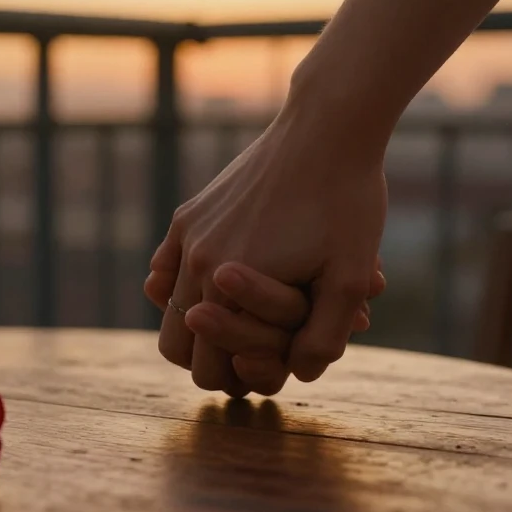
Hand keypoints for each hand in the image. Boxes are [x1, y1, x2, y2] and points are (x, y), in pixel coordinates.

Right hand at [147, 104, 389, 391]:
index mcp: (229, 289)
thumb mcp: (349, 278)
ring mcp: (187, 236)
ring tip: (242, 323)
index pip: (208, 370)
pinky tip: (219, 286)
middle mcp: (196, 263)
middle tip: (255, 357)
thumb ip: (323, 337)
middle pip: (175, 348)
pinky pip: (163, 269)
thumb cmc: (347, 203)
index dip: (239, 382)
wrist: (326, 129)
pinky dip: (179, 288)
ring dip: (197, 325)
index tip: (270, 373)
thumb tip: (299, 374)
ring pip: (165, 309)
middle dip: (212, 361)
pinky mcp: (188, 214)